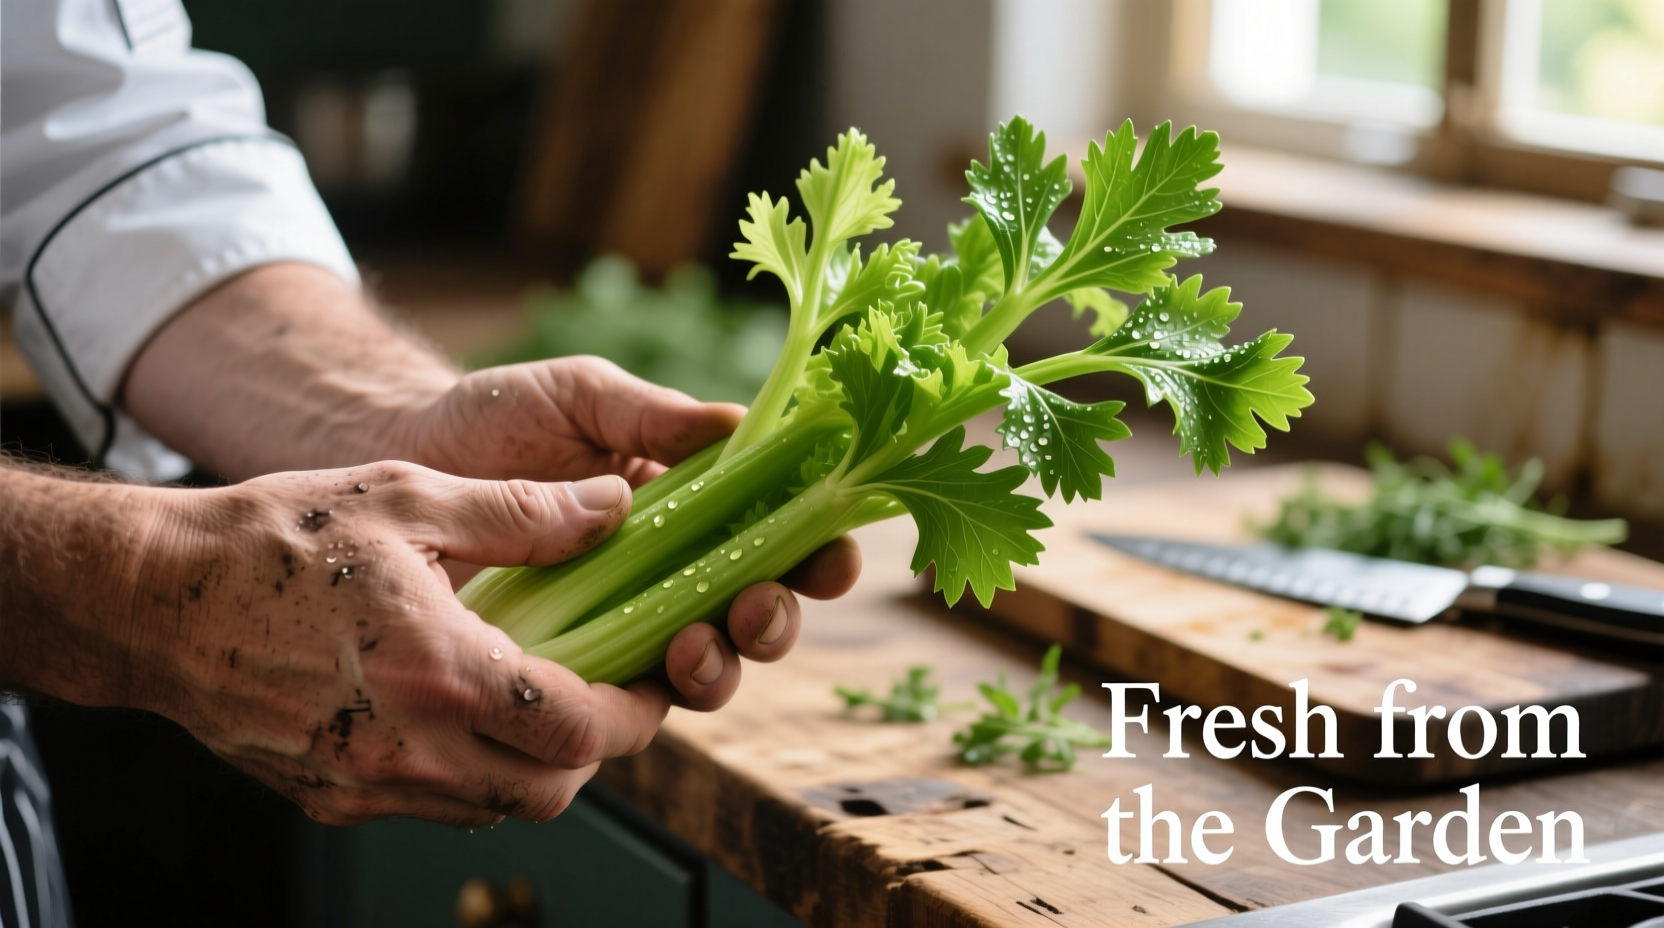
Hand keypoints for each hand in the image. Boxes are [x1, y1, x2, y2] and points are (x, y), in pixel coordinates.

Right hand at [106, 462, 843, 824]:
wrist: (150, 600)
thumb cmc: (271, 538)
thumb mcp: (404, 497)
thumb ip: (521, 511)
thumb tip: (610, 507)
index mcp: (435, 668)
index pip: (579, 730)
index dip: (635, 712)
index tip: (650, 678)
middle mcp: (406, 747)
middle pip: (552, 788)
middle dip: (596, 747)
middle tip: (606, 693)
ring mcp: (365, 786)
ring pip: (498, 808)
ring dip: (538, 764)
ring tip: (541, 699)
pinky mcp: (332, 801)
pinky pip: (437, 810)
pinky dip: (476, 776)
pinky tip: (467, 715)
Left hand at [394, 355, 861, 708]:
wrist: (393, 467)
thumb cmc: (491, 422)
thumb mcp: (576, 397)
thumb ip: (651, 416)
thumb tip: (741, 426)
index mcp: (695, 503)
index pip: (779, 535)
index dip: (817, 555)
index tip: (827, 560)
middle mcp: (674, 571)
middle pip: (757, 614)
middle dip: (772, 622)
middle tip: (751, 611)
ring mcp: (626, 626)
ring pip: (704, 669)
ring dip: (717, 669)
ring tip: (690, 652)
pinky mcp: (572, 668)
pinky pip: (622, 700)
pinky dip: (638, 704)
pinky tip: (624, 690)